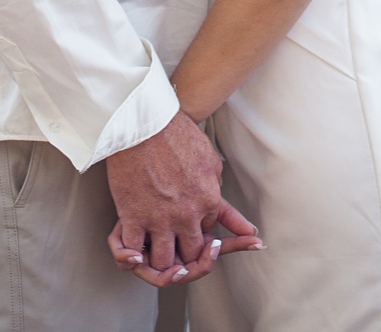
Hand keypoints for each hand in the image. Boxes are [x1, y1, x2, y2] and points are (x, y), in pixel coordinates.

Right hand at [104, 112, 254, 284]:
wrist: (143, 120)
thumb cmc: (177, 134)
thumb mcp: (213, 165)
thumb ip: (227, 204)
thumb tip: (249, 229)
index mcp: (208, 203)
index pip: (208, 238)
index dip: (198, 237)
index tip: (187, 232)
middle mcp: (187, 216)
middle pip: (190, 256)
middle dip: (183, 258)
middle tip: (172, 250)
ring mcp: (159, 217)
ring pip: (163, 261)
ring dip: (159, 261)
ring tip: (152, 252)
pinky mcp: (132, 214)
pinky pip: (133, 249)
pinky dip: (131, 256)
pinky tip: (132, 251)